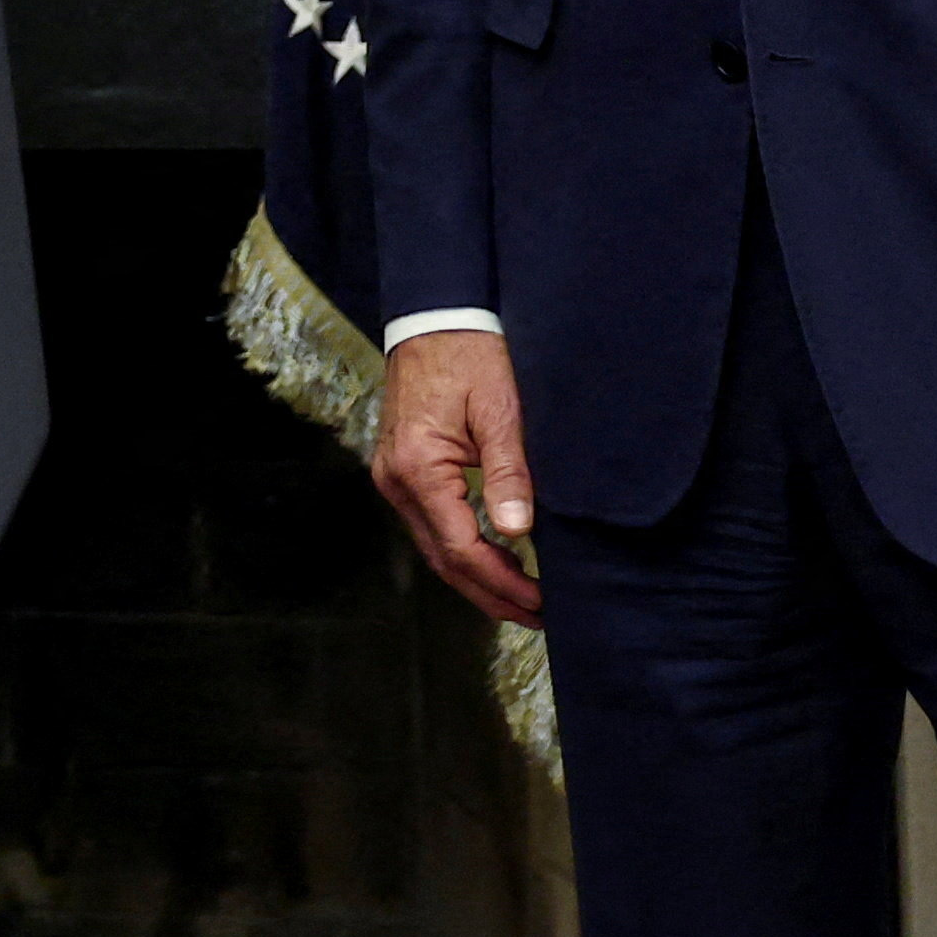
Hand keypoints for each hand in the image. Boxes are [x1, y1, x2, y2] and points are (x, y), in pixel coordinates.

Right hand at [371, 330, 542, 625]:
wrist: (434, 319)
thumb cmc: (472, 358)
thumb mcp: (501, 413)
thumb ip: (509, 474)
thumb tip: (517, 534)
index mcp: (418, 468)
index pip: (461, 548)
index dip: (503, 583)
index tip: (543, 602)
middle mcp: (396, 481)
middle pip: (443, 560)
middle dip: (491, 594)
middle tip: (539, 618)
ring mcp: (393, 478)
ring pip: (435, 548)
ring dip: (478, 578)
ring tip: (524, 601)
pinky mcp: (402, 471)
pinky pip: (432, 527)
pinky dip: (463, 552)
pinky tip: (496, 560)